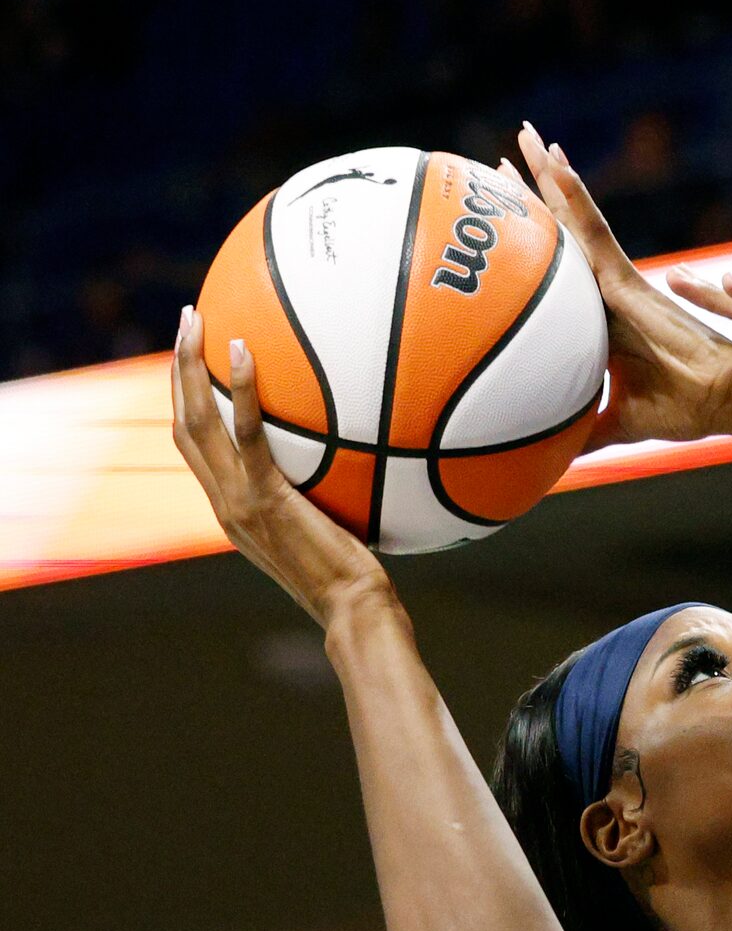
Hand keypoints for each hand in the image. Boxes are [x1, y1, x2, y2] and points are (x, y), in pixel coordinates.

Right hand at [170, 305, 395, 627]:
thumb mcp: (324, 532)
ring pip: (195, 422)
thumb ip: (315, 498)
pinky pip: (246, 433)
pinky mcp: (265, 497)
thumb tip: (347, 461)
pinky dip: (239, 389)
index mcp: (230, 509)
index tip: (192, 361)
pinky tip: (242, 350)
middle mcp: (223, 502)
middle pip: (181, 425)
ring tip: (194, 320)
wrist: (354, 611)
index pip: (194, 448)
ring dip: (188, 366)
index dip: (186, 402)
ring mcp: (238, 501)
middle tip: (185, 321)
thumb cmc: (355, 578)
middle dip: (177, 369)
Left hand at [514, 125, 731, 447]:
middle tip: (508, 148)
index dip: (533, 236)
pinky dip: (574, 197)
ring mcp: (618, 278)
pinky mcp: (629, 278)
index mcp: (603, 315)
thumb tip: (550, 466)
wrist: (723, 397)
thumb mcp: (617, 424)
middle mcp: (608, 288)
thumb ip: (586, 434)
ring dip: (550, 177)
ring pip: (574, 219)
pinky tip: (554, 162)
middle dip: (536, 189)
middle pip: (562, 229)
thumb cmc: (684, 407)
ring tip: (526, 137)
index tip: (504, 205)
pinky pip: (593, 230)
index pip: (559, 267)